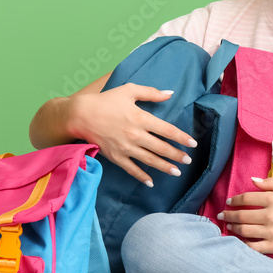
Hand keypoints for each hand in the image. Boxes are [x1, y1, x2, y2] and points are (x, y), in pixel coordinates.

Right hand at [71, 83, 196, 185]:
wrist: (80, 115)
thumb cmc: (105, 100)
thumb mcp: (129, 90)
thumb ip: (151, 93)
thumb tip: (170, 93)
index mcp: (141, 118)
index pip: (167, 130)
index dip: (181, 138)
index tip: (192, 144)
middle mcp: (136, 135)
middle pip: (162, 147)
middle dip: (177, 155)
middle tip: (188, 160)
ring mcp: (126, 148)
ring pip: (150, 160)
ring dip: (165, 167)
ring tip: (177, 172)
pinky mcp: (116, 156)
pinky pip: (132, 169)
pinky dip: (142, 176)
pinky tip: (151, 182)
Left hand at [219, 177, 272, 253]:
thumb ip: (272, 182)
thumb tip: (253, 180)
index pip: (246, 199)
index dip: (234, 200)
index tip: (229, 202)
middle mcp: (270, 216)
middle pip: (241, 215)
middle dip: (228, 215)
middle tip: (223, 215)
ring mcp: (271, 232)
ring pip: (244, 231)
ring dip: (233, 228)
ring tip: (229, 226)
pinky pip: (253, 247)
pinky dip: (243, 243)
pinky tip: (239, 240)